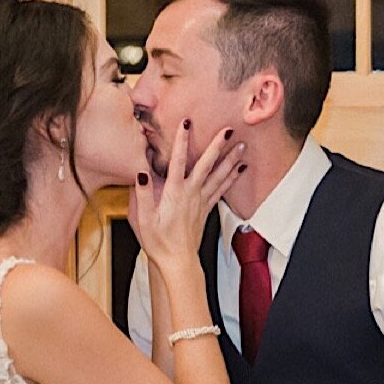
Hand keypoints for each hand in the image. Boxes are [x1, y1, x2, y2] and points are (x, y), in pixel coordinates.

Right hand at [128, 121, 243, 266]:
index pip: (178, 161)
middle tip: (228, 129)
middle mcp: (191, 194)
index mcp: (174, 193)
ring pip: (219, 176)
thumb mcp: (143, 218)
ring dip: (231, 159)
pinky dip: (232, 178)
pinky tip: (240, 169)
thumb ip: (143, 194)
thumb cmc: (158, 241)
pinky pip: (221, 189)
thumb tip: (141, 172)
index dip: (182, 141)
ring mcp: (201, 201)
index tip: (187, 123)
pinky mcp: (206, 209)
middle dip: (217, 146)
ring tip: (242, 145)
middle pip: (207, 165)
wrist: (177, 261)